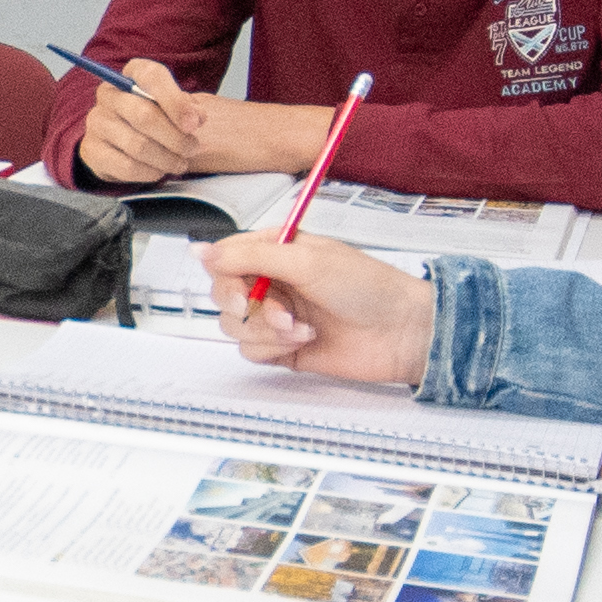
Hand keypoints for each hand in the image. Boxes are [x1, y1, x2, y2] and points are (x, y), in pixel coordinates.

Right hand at [76, 57, 209, 181]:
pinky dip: (149, 172)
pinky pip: (126, 166)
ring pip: (138, 145)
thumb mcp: (174, 106)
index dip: (175, 102)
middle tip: (192, 148)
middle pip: (144, 115)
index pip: (152, 77)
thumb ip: (189, 108)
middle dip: (175, 137)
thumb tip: (195, 118)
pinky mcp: (93, 150)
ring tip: (180, 163)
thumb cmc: (154, 118)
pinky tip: (159, 171)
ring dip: (166, 159)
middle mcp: (109, 94)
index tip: (194, 124)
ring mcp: (97, 122)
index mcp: (132, 74)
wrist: (122, 142)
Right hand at [206, 229, 432, 386]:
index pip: (226, 258)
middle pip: (223, 294)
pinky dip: (274, 348)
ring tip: (300, 327)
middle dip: (246, 306)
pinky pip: (251, 350)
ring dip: (266, 329)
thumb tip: (201, 251)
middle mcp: (273, 281)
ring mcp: (277, 316)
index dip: (224, 274)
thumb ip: (249, 257)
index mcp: (276, 250)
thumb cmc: (368, 287)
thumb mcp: (306, 260)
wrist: (400, 332)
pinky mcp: (282, 348)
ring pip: (234, 326)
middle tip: (274, 309)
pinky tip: (306, 339)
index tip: (241, 288)